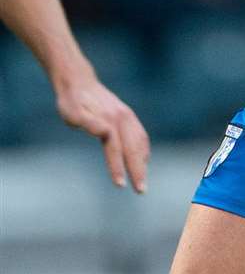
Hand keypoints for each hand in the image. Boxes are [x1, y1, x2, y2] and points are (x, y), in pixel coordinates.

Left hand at [55, 73, 150, 191]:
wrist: (79, 82)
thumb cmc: (71, 101)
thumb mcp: (72, 112)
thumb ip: (88, 122)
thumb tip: (105, 132)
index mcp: (112, 120)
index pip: (116, 149)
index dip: (118, 168)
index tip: (120, 185)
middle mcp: (124, 119)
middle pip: (134, 149)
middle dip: (139, 171)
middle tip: (141, 190)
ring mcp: (128, 117)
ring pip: (140, 143)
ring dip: (143, 162)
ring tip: (143, 180)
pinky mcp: (128, 117)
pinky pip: (141, 136)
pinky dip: (143, 150)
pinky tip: (143, 159)